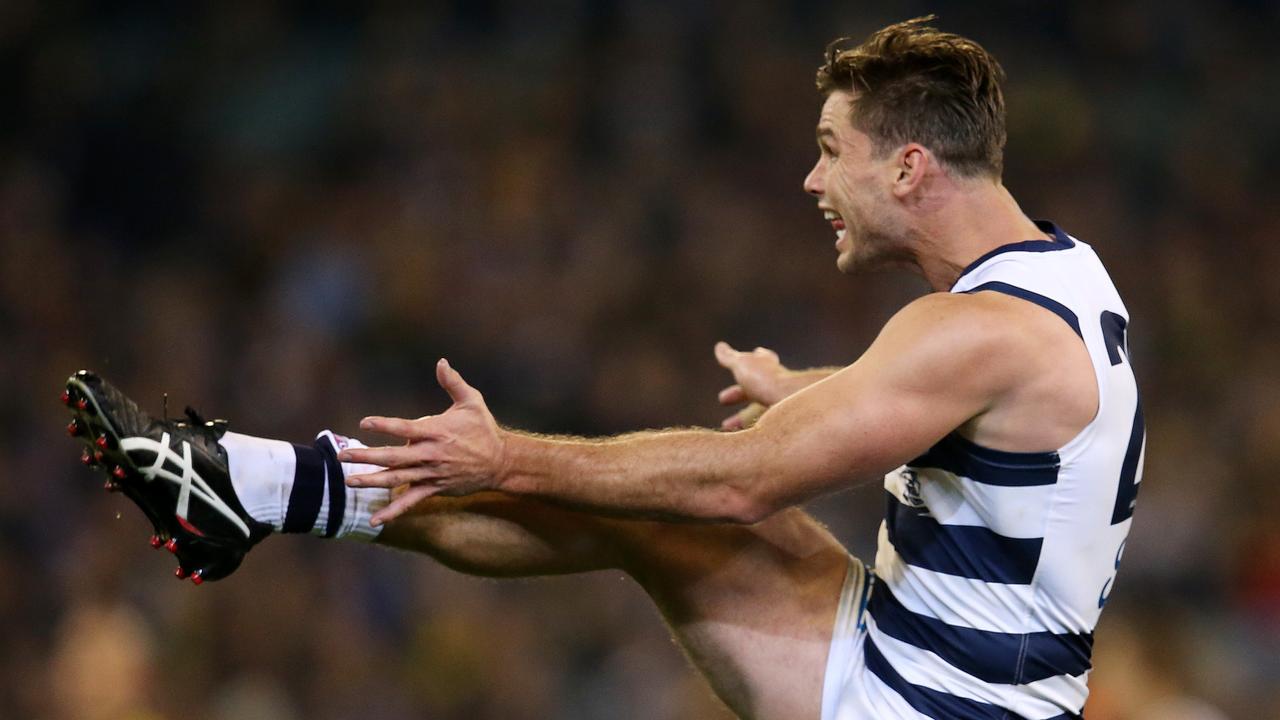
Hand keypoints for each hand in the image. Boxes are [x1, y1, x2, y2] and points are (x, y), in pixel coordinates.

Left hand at [340, 359, 505, 525]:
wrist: (501, 463)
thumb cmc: (484, 429)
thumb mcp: (472, 401)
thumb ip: (453, 382)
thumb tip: (441, 361)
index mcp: (437, 431)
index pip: (405, 428)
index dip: (384, 425)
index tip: (364, 423)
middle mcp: (431, 454)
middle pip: (394, 457)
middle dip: (367, 457)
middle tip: (343, 456)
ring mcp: (432, 474)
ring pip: (397, 479)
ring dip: (373, 481)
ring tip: (350, 482)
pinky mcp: (434, 488)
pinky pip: (410, 501)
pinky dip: (393, 511)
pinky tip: (375, 520)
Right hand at [714, 341, 789, 430]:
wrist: (794, 403)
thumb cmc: (767, 382)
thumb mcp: (742, 365)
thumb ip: (730, 357)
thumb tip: (720, 347)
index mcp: (768, 368)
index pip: (760, 359)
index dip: (748, 361)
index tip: (740, 363)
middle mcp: (779, 383)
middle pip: (757, 388)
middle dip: (739, 394)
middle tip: (722, 399)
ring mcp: (783, 403)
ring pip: (760, 409)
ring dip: (742, 417)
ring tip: (726, 426)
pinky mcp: (785, 422)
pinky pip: (765, 426)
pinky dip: (752, 429)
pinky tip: (743, 437)